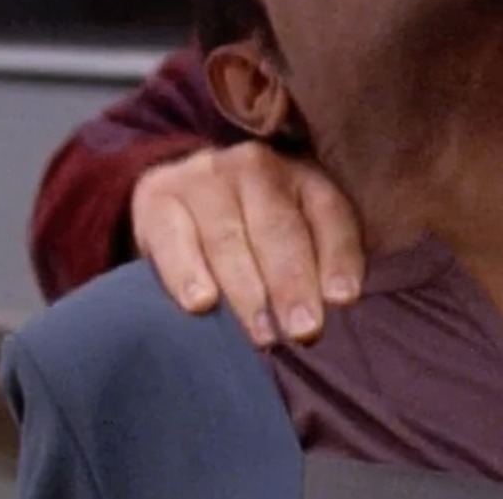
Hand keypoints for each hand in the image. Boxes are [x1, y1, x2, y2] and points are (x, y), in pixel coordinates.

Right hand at [131, 142, 362, 345]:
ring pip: (228, 239)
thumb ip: (320, 257)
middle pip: (277, 230)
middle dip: (292, 284)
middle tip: (302, 330)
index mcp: (303, 176)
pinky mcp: (158, 197)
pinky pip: (172, 239)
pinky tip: (200, 304)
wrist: (184, 185)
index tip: (343, 299)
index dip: (338, 258)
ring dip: (247, 292)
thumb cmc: (256, 223)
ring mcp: (204, 179)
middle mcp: (255, 168)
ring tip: (261, 334)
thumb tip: (338, 303)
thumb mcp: (299, 225)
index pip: (329, 215)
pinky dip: (186, 273)